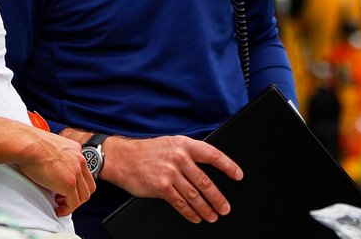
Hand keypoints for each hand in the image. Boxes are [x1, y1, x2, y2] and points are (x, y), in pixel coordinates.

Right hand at [16, 130, 95, 217]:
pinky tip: (58, 209)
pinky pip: (73, 203)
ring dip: (72, 203)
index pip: (84, 171)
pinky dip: (66, 210)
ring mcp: (76, 172)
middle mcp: (79, 160)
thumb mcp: (49, 147)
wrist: (27, 145)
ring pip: (84, 196)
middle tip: (63, 199)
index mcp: (75, 150)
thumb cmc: (31, 144)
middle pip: (88, 185)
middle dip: (78, 195)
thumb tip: (49, 167)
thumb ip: (55, 156)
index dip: (77, 184)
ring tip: (60, 205)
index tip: (66, 188)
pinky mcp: (69, 184)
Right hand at [101, 134, 241, 223]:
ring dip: (206, 208)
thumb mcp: (170, 144)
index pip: (212, 155)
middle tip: (225, 208)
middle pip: (205, 181)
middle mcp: (179, 158)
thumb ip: (188, 153)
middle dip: (218, 198)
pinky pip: (180, 203)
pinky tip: (196, 216)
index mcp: (184, 144)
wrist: (123, 158)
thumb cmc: (147, 152)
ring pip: (194, 195)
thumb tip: (206, 168)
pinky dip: (190, 212)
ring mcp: (170, 173)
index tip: (238, 175)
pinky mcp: (161, 187)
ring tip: (213, 216)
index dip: (228, 165)